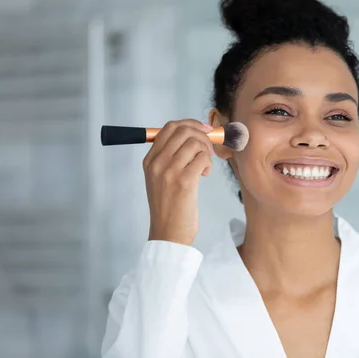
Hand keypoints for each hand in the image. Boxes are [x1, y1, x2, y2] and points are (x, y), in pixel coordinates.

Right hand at [142, 119, 213, 245]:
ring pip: (195, 142)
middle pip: (183, 130)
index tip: (205, 130)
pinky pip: (202, 158)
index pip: (169, 127)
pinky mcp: (184, 182)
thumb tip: (195, 135)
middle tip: (209, 149)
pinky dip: (209, 163)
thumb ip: (172, 157)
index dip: (191, 124)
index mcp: (150, 160)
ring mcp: (169, 171)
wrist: (168, 233)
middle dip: (202, 135)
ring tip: (205, 166)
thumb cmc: (170, 207)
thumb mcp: (162, 179)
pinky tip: (205, 174)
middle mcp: (157, 163)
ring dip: (207, 151)